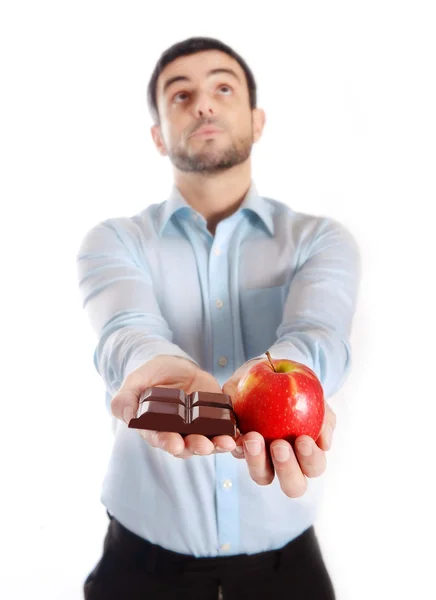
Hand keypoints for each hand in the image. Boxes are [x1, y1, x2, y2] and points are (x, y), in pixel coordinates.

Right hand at [110, 355, 236, 458]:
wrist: (172, 366)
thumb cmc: (149, 377)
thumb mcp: (134, 383)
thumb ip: (125, 399)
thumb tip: (128, 416)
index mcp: (156, 428)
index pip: (161, 439)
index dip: (167, 443)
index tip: (174, 444)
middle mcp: (178, 433)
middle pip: (188, 446)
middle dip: (196, 446)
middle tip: (203, 445)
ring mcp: (198, 427)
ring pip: (209, 441)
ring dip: (218, 445)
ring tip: (225, 443)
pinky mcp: (216, 416)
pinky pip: (225, 428)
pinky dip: (233, 433)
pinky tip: (239, 433)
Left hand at [223, 359, 335, 497]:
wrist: (270, 373)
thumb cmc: (299, 390)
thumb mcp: (315, 397)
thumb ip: (325, 417)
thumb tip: (325, 443)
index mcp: (308, 455)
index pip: (314, 467)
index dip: (310, 459)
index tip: (303, 439)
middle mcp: (286, 463)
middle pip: (292, 486)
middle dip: (287, 469)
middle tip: (279, 446)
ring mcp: (262, 459)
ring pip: (262, 476)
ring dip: (257, 461)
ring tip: (253, 438)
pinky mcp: (240, 447)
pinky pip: (237, 453)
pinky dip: (236, 446)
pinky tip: (236, 434)